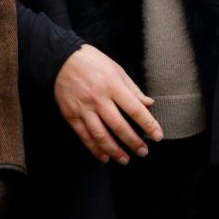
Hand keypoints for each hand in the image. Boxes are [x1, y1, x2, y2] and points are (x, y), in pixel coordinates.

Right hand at [54, 45, 162, 164]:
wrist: (61, 59)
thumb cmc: (92, 62)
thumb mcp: (116, 69)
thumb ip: (133, 89)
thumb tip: (149, 104)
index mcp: (112, 85)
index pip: (135, 109)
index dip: (148, 124)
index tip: (157, 136)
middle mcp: (98, 98)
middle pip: (118, 126)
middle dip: (133, 142)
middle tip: (143, 152)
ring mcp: (83, 108)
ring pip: (100, 135)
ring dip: (114, 150)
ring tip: (125, 160)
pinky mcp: (71, 114)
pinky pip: (84, 135)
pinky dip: (94, 148)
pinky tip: (104, 156)